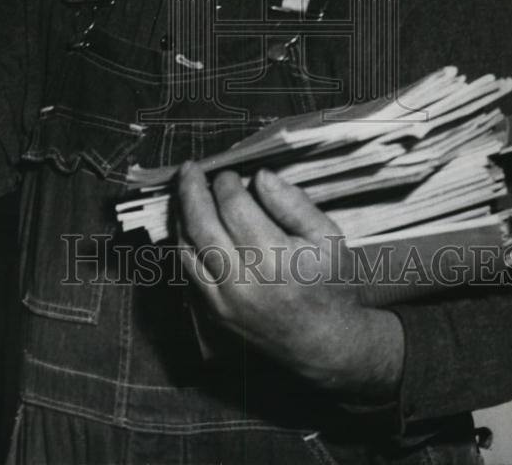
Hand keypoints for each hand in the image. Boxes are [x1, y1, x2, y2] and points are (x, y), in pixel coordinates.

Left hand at [176, 163, 403, 399]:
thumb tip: (260, 175)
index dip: (226, 183)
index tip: (230, 173)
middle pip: (201, 223)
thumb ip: (294, 203)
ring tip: (183, 189)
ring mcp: (223, 300)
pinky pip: (187, 269)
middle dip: (191, 190)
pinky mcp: (213, 312)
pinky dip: (183, 241)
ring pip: (187, 246)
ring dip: (181, 213)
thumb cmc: (330, 284)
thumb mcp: (327, 236)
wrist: (324, 342)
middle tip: (190, 169)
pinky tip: (188, 222)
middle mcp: (243, 280)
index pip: (234, 207)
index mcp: (274, 257)